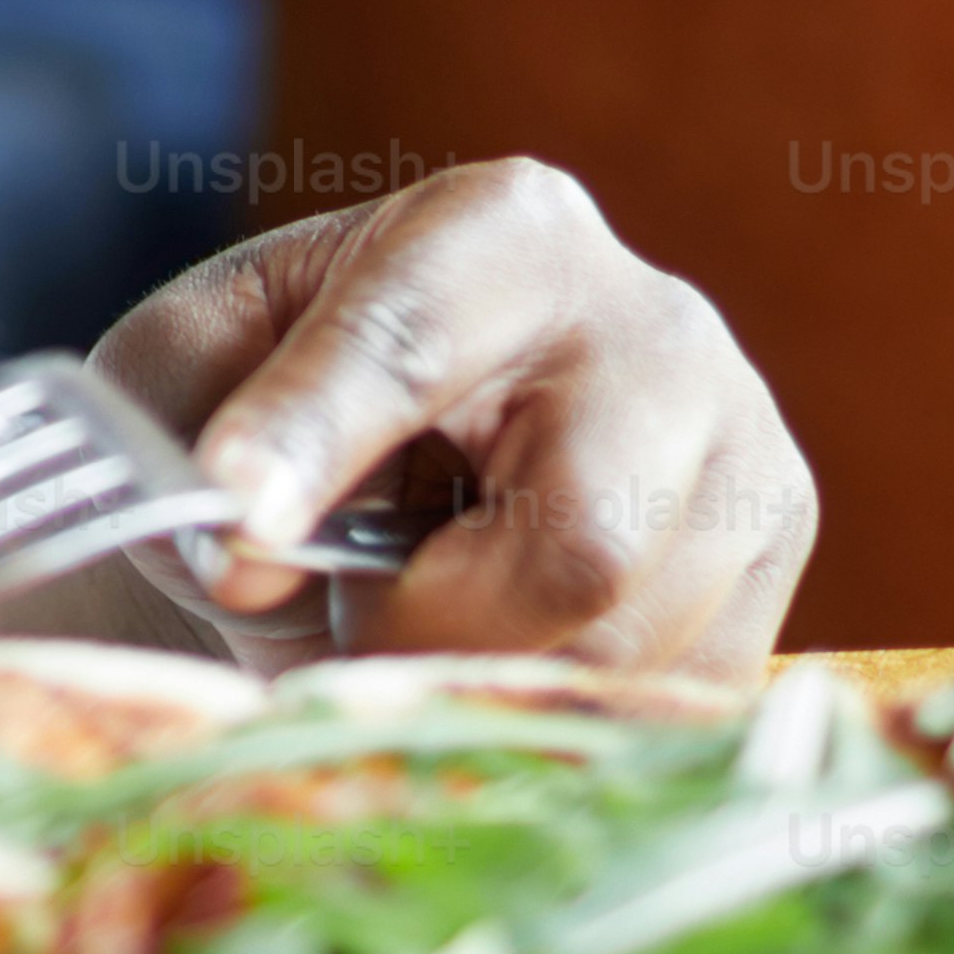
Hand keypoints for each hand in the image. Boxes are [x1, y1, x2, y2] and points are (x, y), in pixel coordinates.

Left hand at [92, 158, 816, 675]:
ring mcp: (744, 461)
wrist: (403, 464)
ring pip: (628, 652)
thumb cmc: (277, 402)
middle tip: (346, 614)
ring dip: (479, 677)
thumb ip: (184, 433)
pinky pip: (671, 715)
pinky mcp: (769, 588)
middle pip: (582, 540)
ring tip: (420, 613)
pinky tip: (496, 655)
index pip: (414, 342)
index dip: (319, 436)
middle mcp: (660, 332)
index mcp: (505, 233)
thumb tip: (250, 556)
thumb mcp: (186, 370)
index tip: (236, 521)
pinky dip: (550, 720)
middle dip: (430, 621)